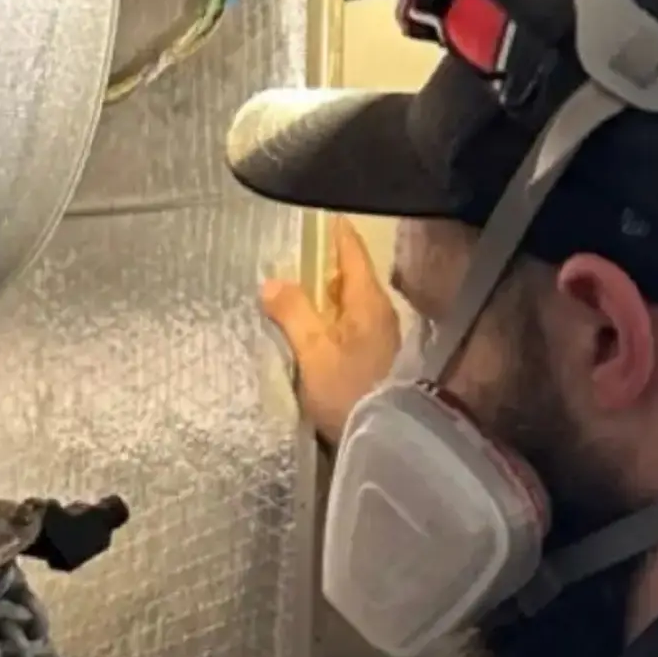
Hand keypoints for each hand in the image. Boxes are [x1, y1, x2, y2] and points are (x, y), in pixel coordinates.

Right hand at [260, 216, 401, 446]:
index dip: (332, 230)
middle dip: (321, 266)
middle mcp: (381, 313)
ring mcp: (382, 338)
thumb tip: (271, 281)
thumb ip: (293, 313)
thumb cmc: (349, 393)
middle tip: (288, 256)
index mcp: (369, 301)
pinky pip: (348, 328)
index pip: (352, 251)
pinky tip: (310, 332)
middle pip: (349, 277)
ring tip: (291, 294)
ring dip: (323, 297)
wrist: (386, 441)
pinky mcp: (377, 361)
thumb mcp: (314, 353)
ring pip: (348, 305)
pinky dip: (329, 321)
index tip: (313, 215)